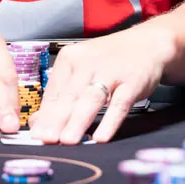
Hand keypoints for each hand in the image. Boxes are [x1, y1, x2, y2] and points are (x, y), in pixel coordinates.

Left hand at [27, 28, 172, 144]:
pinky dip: (110, 121)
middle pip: (69, 96)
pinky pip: (120, 104)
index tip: (36, 136)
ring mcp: (112, 72)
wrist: (148, 43)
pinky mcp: (133, 82)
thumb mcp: (81, 71)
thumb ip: (60, 95)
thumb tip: (37, 123)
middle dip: (56, 120)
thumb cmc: (110, 61)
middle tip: (45, 140)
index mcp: (71, 59)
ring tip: (67, 141)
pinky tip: (102, 137)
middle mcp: (88, 63)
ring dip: (78, 121)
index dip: (45, 115)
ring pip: (91, 99)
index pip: (54, 91)